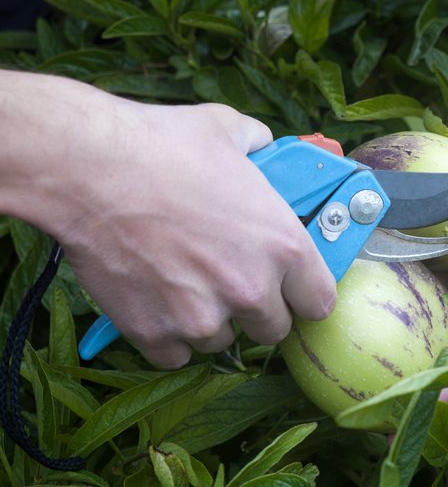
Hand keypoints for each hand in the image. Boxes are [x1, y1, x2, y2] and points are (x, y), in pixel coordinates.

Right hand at [0, 71, 337, 368]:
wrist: (86, 168)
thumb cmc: (161, 145)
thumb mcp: (230, 131)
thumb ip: (263, 148)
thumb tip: (269, 148)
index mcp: (284, 246)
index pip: (320, 302)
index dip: (304, 296)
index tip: (291, 291)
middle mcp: (250, 289)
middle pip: (274, 330)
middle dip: (257, 311)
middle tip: (231, 282)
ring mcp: (202, 317)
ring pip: (222, 342)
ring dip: (209, 321)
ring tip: (184, 282)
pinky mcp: (155, 333)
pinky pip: (176, 355)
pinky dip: (167, 336)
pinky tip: (156, 301)